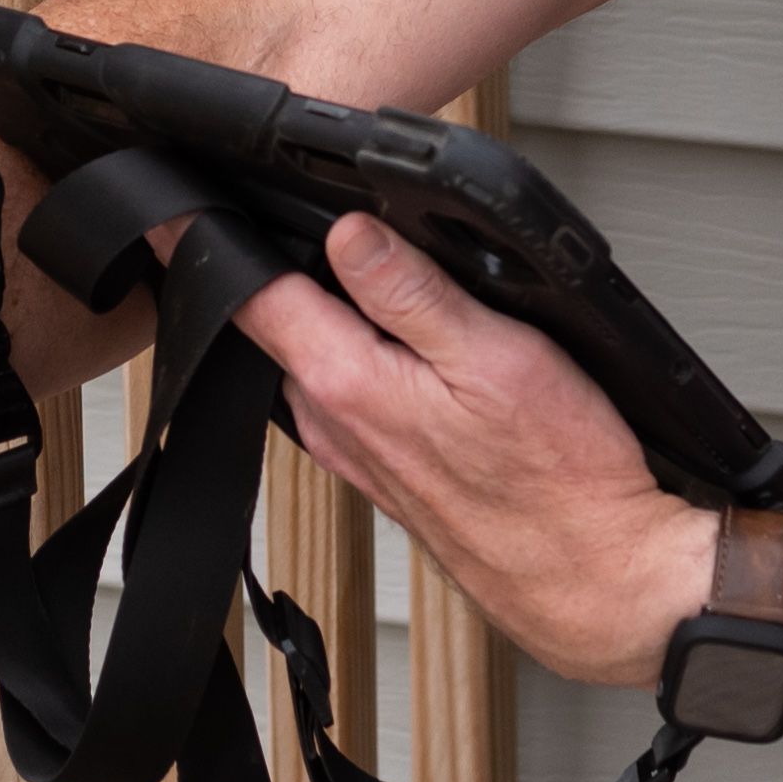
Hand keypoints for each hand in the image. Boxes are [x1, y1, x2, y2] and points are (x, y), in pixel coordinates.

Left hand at [229, 216, 714, 690]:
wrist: (594, 580)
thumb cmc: (561, 479)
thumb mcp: (496, 355)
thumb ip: (412, 292)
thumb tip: (347, 232)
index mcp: (348, 383)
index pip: (249, 297)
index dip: (212, 238)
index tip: (187, 201)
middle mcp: (336, 425)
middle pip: (272, 326)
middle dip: (269, 270)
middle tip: (283, 213)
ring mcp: (357, 455)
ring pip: (307, 363)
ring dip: (313, 316)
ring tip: (349, 269)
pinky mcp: (388, 475)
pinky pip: (343, 401)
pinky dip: (349, 360)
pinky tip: (396, 346)